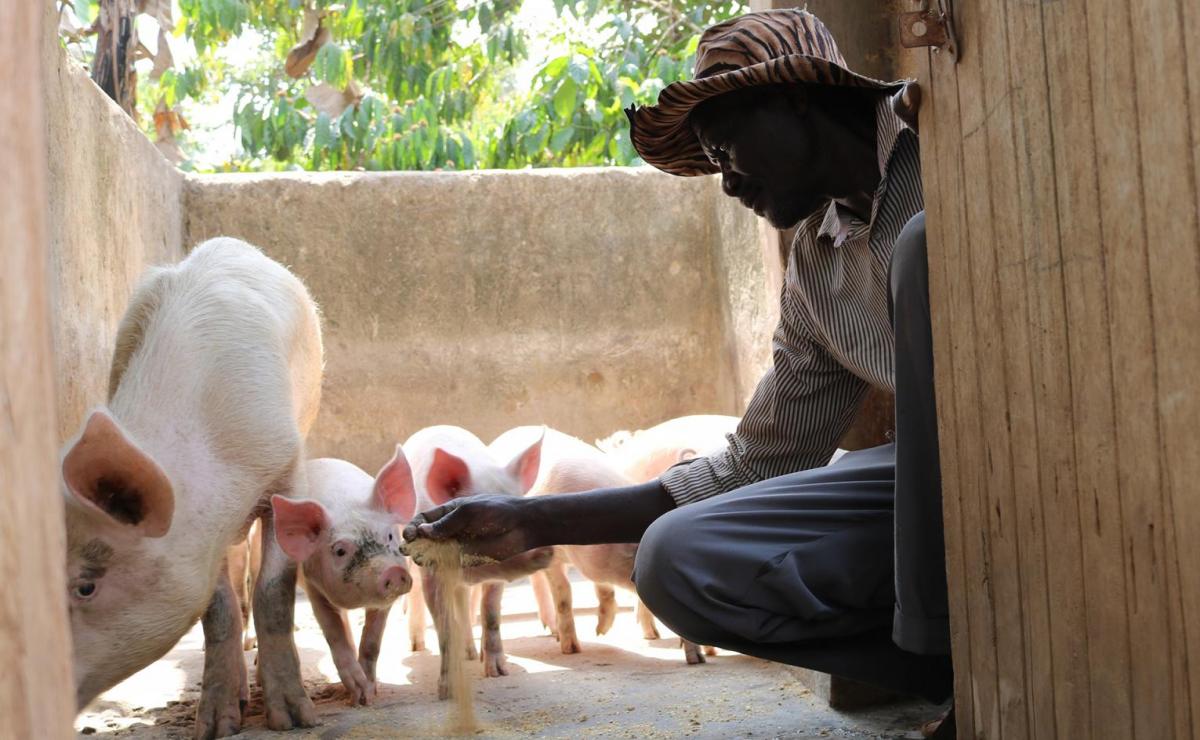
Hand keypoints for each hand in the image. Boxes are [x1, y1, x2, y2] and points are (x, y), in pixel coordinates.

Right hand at [402, 495, 539, 562]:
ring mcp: (458, 544)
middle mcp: (450, 529)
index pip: (424, 519)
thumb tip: (422, 531)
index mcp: (449, 512)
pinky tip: (434, 566)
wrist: (523, 526)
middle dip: (414, 542)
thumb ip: (446, 523)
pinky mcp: (467, 560)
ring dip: (424, 555)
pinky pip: (448, 564)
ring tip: (419, 558)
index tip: (409, 534)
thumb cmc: (497, 512)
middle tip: (407, 549)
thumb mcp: (469, 512)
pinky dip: (439, 566)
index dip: (414, 526)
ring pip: (434, 552)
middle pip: (425, 537)